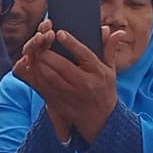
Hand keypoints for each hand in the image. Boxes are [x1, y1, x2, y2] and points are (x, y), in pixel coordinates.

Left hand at [14, 20, 123, 142]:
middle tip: (41, 40)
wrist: (101, 120)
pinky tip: (34, 66)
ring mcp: (70, 94)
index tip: (60, 32)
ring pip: (51, 77)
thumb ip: (110, 49)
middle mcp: (84, 83)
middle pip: (63, 66)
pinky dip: (37, 76)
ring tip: (36, 52)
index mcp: (98, 73)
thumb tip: (117, 32)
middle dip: (49, 53)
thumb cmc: (105, 90)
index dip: (71, 43)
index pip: (84, 55)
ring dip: (41, 63)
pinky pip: (44, 88)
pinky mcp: (59, 102)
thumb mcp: (110, 70)